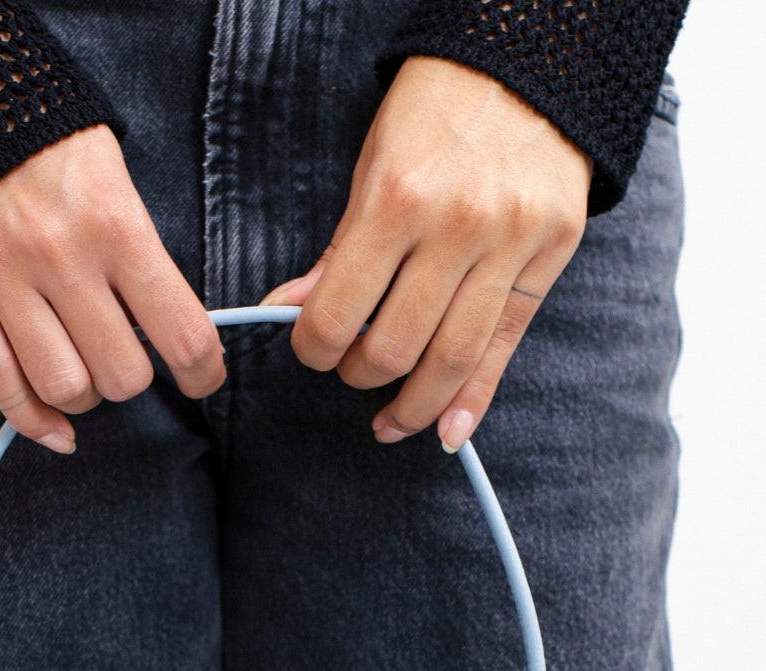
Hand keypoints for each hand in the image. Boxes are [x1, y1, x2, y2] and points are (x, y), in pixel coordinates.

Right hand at [0, 125, 225, 453]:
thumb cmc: (50, 146)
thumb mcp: (115, 179)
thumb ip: (141, 255)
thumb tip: (172, 336)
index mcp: (114, 224)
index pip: (182, 333)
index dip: (203, 373)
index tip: (202, 379)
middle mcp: (59, 257)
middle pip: (121, 375)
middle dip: (134, 380)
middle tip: (128, 359)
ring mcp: (0, 278)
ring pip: (64, 388)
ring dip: (85, 397)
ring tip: (85, 373)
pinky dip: (33, 421)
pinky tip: (57, 430)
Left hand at [259, 56, 591, 450]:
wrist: (532, 63)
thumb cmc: (438, 110)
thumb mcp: (373, 164)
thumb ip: (339, 248)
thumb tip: (293, 308)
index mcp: (398, 200)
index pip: (341, 313)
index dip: (315, 348)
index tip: (312, 350)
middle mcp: (457, 228)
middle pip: (396, 348)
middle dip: (361, 375)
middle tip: (352, 371)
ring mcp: (510, 246)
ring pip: (452, 360)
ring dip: (412, 406)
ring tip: (390, 422)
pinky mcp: (549, 258)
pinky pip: (504, 349)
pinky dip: (474, 401)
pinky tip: (448, 435)